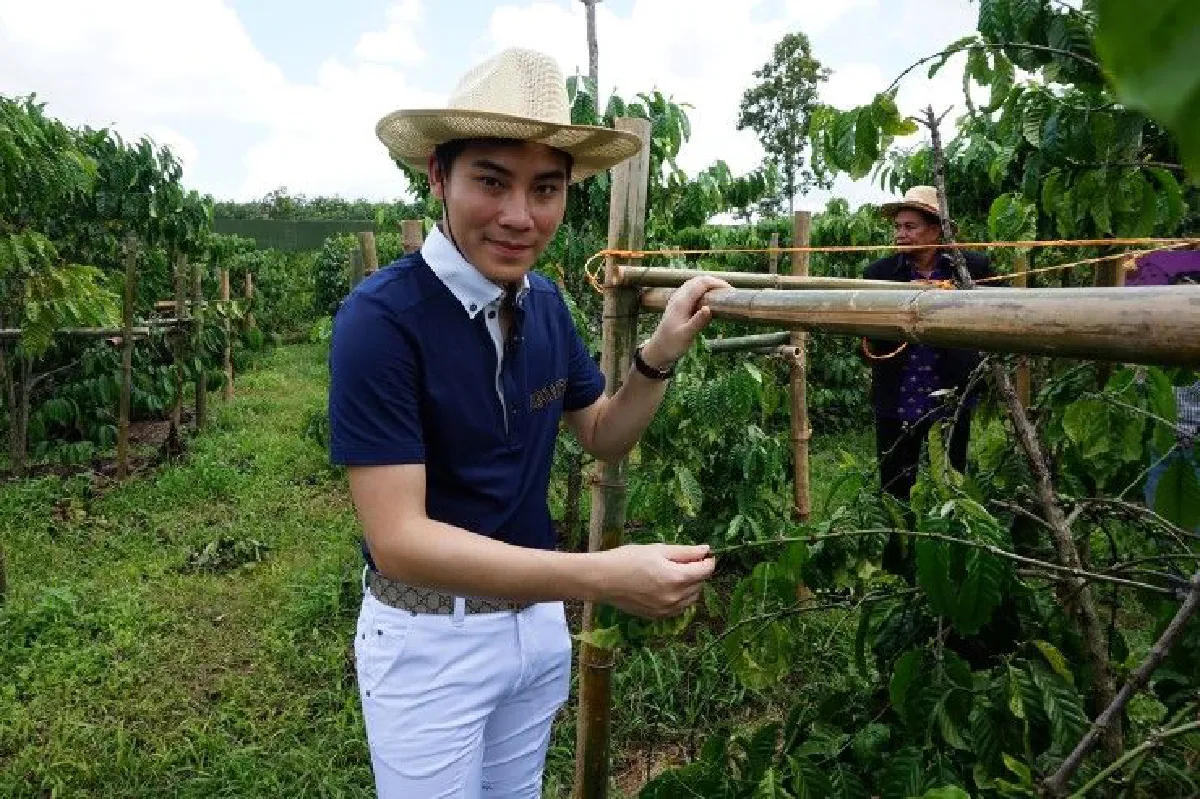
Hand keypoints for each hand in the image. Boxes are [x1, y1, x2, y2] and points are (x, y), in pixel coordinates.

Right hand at [593, 543, 715, 618]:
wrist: (603, 580)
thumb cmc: (628, 559)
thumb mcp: (657, 550)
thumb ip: (685, 552)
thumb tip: (706, 550)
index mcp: (677, 578)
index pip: (705, 571)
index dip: (708, 560)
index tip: (705, 554)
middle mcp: (676, 597)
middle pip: (700, 584)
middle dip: (698, 572)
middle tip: (685, 561)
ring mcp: (667, 610)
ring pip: (691, 598)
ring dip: (690, 586)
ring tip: (675, 574)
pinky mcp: (658, 616)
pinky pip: (679, 608)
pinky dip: (680, 598)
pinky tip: (668, 587)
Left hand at [641, 276, 730, 367]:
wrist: (657, 351)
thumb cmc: (672, 345)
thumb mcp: (686, 335)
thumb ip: (698, 322)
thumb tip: (709, 308)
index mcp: (681, 302)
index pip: (701, 284)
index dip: (717, 283)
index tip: (731, 291)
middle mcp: (678, 297)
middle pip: (698, 280)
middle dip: (715, 282)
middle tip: (729, 292)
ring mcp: (677, 300)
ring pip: (694, 284)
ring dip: (709, 284)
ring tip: (722, 293)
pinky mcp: (678, 305)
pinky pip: (691, 291)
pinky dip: (703, 290)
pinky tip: (709, 299)